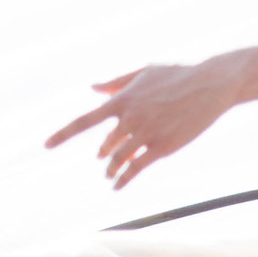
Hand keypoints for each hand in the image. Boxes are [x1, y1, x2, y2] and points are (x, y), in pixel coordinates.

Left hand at [44, 56, 244, 188]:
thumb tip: (93, 88)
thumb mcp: (144, 71)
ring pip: (119, 159)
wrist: (212, 82)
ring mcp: (147, 133)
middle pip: (106, 144)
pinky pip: (137, 168)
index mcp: (122, 99)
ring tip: (110, 175)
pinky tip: (118, 186)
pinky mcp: (163, 147)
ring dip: (112, 169)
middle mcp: (131, 117)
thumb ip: (116, 82)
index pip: (85, 121)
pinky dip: (124, 179)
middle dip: (104, 152)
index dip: (63, 134)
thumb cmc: (180, 72)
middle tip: (103, 158)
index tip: (45, 145)